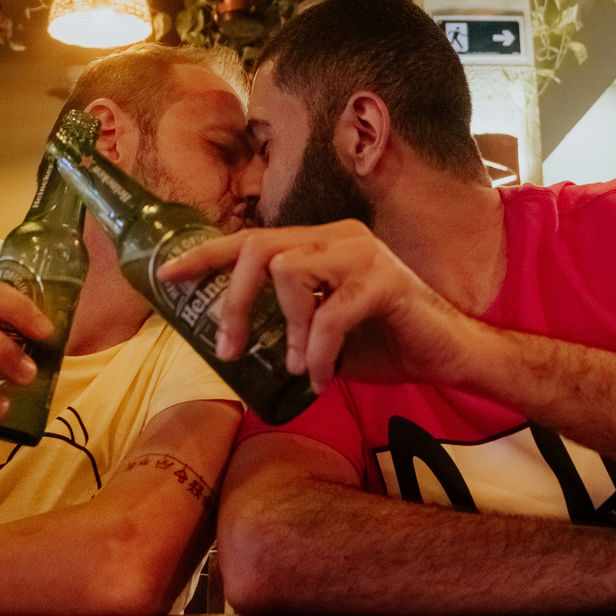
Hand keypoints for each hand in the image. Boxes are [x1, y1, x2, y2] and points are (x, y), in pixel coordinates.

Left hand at [157, 220, 479, 392]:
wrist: (448, 355)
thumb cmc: (384, 343)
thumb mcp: (319, 334)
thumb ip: (283, 327)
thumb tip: (230, 346)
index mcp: (320, 243)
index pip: (250, 239)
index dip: (205, 257)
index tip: (167, 277)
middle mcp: (338, 237)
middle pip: (259, 249)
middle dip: (234, 301)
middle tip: (229, 349)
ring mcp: (363, 253)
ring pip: (289, 272)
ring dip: (286, 330)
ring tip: (298, 368)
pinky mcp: (384, 281)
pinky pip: (330, 314)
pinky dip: (321, 353)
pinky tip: (325, 378)